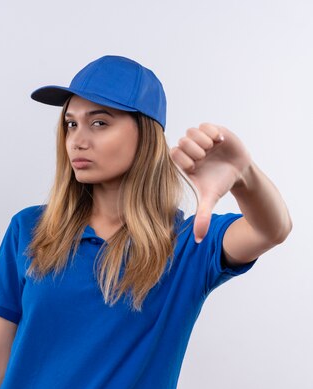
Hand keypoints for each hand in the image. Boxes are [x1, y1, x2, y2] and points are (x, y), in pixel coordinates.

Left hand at [170, 123, 251, 242]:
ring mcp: (200, 138)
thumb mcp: (210, 200)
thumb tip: (198, 240)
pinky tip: (220, 142)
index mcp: (182, 162)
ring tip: (213, 151)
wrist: (238, 172)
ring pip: (192, 132)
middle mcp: (188, 148)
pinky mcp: (212, 130)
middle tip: (205, 159)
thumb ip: (202, 217)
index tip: (196, 168)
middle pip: (182, 142)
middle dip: (195, 152)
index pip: (173, 154)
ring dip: (204, 142)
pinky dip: (213, 133)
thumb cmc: (219, 183)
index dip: (184, 160)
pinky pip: (206, 126)